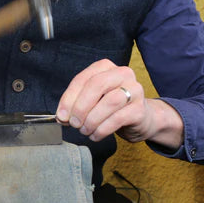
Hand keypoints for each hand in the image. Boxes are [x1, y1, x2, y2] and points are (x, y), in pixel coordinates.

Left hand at [55, 59, 183, 148]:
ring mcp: (134, 90)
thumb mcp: (93, 99)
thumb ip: (76, 103)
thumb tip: (61, 116)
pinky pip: (117, 119)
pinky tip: (95, 135)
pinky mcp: (140, 109)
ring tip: (84, 130)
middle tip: (73, 123)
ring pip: (108, 102)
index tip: (61, 115)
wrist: (141, 118)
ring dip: (91, 120)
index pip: (83, 78)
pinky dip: (102, 129)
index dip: (69, 98)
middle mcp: (122, 73)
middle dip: (80, 107)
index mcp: (105, 67)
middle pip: (96, 85)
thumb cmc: (112, 107)